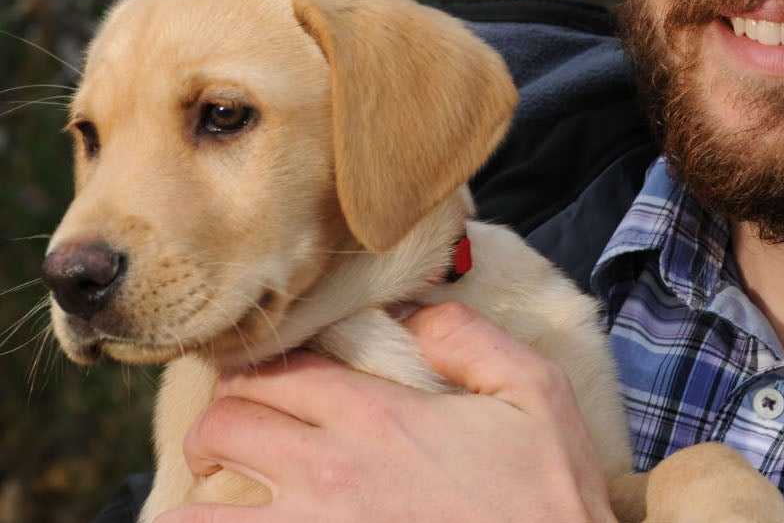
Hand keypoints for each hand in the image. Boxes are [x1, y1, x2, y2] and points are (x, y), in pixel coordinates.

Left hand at [154, 302, 618, 522]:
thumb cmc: (551, 497)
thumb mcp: (538, 394)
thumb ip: (472, 339)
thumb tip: (415, 313)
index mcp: (379, 419)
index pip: (276, 371)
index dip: (258, 367)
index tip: (267, 378)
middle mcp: (330, 478)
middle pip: (223, 428)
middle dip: (219, 422)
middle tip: (240, 431)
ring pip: (198, 515)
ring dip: (198, 500)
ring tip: (223, 495)